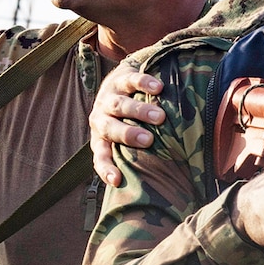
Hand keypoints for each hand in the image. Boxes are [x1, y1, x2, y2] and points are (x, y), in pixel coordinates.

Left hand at [90, 62, 164, 185]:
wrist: (119, 83)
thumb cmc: (126, 121)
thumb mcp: (124, 140)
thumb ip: (135, 157)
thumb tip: (163, 185)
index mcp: (101, 139)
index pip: (100, 157)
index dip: (106, 169)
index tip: (117, 180)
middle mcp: (101, 119)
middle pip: (110, 128)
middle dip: (128, 135)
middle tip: (148, 140)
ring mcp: (109, 97)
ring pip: (120, 105)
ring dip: (139, 111)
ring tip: (159, 117)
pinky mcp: (121, 79)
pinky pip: (132, 81)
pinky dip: (144, 83)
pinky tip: (158, 88)